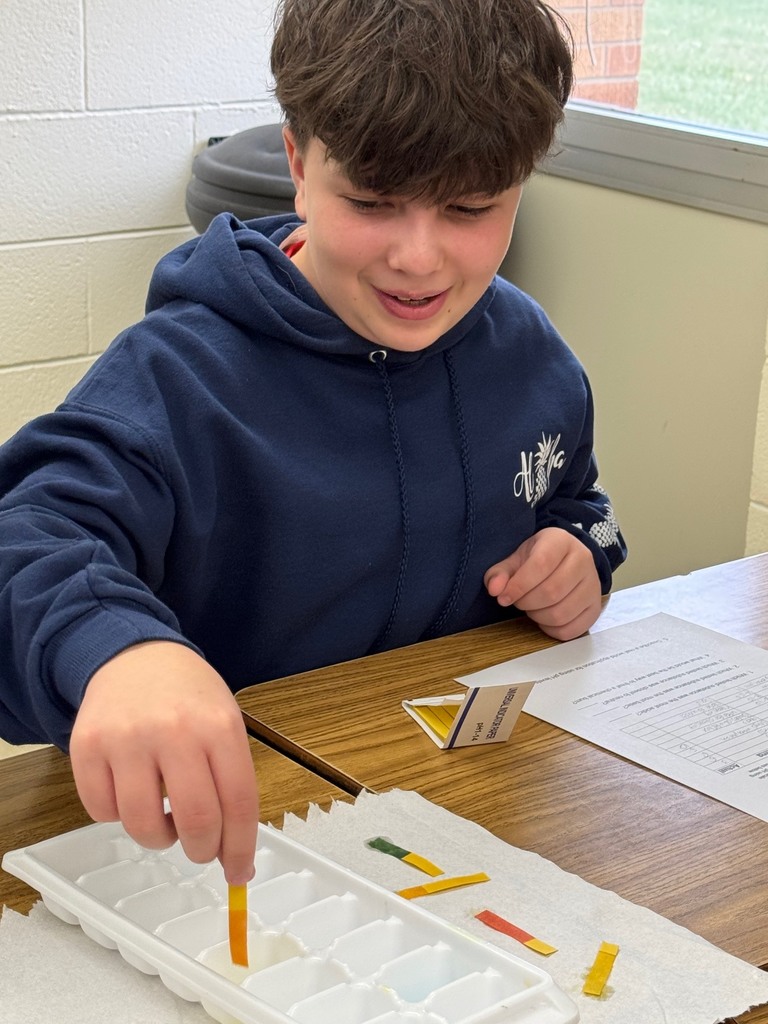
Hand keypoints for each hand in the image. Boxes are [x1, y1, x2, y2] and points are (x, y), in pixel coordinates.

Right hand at [69, 641, 258, 883]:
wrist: (136, 655)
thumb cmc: (187, 696)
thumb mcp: (224, 723)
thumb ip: (231, 781)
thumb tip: (231, 851)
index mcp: (219, 726)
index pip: (238, 803)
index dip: (240, 848)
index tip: (240, 873)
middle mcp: (174, 731)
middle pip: (196, 821)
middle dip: (202, 851)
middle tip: (201, 849)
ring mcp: (127, 738)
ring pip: (142, 825)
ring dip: (158, 837)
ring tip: (163, 816)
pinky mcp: (87, 746)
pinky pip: (101, 811)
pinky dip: (117, 816)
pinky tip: (131, 790)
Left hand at [484, 527, 601, 640]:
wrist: (564, 561)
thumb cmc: (538, 559)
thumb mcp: (517, 558)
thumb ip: (501, 572)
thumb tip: (494, 588)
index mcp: (561, 541)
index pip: (541, 564)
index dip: (518, 585)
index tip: (502, 597)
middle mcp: (583, 560)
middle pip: (552, 592)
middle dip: (526, 602)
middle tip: (518, 601)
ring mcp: (593, 584)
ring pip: (561, 613)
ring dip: (538, 617)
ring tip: (531, 607)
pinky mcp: (595, 607)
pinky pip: (572, 629)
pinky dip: (552, 629)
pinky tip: (544, 618)